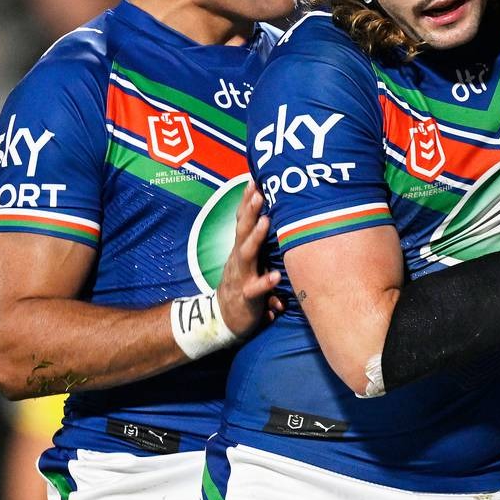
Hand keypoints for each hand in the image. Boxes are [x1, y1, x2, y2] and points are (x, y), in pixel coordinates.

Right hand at [216, 183, 282, 336]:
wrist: (223, 320)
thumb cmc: (243, 286)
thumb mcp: (252, 262)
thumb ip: (262, 245)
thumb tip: (276, 219)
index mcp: (241, 250)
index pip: (243, 221)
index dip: (247, 202)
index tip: (254, 179)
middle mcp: (238, 260)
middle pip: (243, 231)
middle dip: (250, 210)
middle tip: (259, 191)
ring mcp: (241, 277)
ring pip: (246, 254)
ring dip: (255, 237)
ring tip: (266, 221)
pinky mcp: (246, 298)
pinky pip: (255, 290)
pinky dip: (265, 283)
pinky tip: (275, 276)